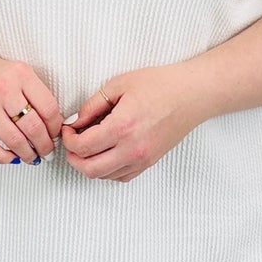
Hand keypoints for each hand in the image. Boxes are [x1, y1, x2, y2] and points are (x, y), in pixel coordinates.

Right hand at [0, 51, 63, 164]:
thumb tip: (53, 125)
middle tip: (47, 151)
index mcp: (20, 74)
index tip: (55, 134)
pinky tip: (12, 157)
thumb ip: (35, 94)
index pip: (49, 108)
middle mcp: (2, 89)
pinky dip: (5, 157)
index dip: (55, 127)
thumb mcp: (18, 73)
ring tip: (32, 157)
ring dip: (28, 154)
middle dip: (44, 145)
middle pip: (33, 127)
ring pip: (14, 140)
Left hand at [60, 64, 202, 181]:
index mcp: (122, 126)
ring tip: (89, 146)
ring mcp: (142, 159)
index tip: (69, 129)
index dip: (68, 140)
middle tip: (72, 142)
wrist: (192, 95)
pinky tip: (106, 153)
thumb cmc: (161, 85)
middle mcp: (132, 148)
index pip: (82, 147)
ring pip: (103, 176)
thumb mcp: (119, 85)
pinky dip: (107, 169)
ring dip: (89, 164)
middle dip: (74, 157)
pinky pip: (120, 177)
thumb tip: (74, 122)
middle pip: (89, 169)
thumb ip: (92, 106)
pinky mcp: (149, 163)